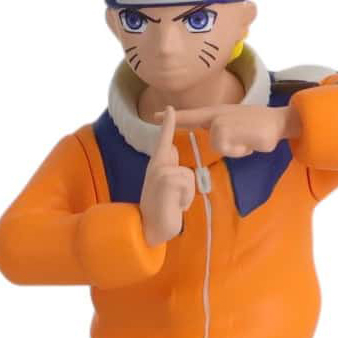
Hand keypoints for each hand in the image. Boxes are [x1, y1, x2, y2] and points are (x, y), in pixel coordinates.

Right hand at [140, 105, 195, 246]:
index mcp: (156, 166)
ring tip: (173, 206)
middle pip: (185, 170)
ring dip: (186, 196)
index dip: (168, 124)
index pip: (163, 141)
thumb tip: (171, 149)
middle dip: (184, 190)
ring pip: (189, 177)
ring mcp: (160, 172)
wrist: (148, 229)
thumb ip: (168, 168)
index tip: (170, 108)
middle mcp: (156, 166)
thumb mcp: (164, 187)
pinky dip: (185, 199)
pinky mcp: (167, 179)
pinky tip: (174, 207)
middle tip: (171, 203)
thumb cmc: (160, 210)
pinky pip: (188, 184)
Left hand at [162, 103, 301, 157]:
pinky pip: (229, 148)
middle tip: (238, 138)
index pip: (191, 115)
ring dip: (237, 149)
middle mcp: (218, 115)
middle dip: (229, 146)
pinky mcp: (230, 128)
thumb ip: (224, 133)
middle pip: (214, 140)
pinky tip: (251, 141)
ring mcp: (224, 120)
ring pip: (220, 145)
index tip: (153, 115)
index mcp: (218, 113)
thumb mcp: (238, 128)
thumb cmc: (260, 128)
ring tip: (249, 141)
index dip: (172, 117)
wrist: (279, 121)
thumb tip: (218, 143)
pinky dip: (242, 149)